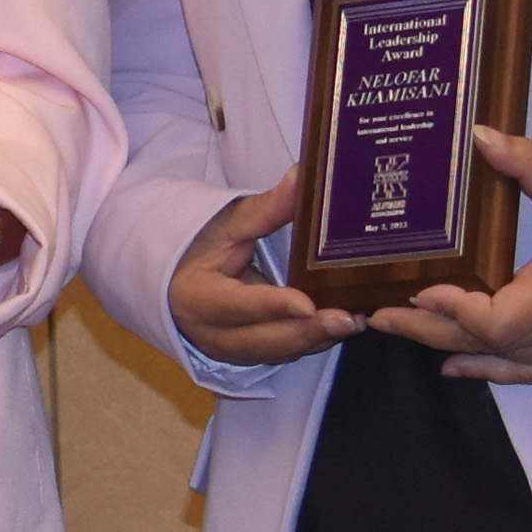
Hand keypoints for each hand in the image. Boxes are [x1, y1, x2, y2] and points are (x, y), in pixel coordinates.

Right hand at [167, 165, 360, 366]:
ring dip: (316, 340)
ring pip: (276, 352)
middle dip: (306, 331)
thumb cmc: (201, 245)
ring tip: (355, 321)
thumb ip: (269, 208)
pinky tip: (341, 328)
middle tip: (348, 318)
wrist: (177, 277)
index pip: (236, 305)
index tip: (306, 304)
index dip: (272, 306)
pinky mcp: (246, 356)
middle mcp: (209, 332)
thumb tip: (304, 174)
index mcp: (196, 296)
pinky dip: (311, 342)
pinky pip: (282, 354)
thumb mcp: (230, 223)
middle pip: (261, 339)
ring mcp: (227, 350)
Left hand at [375, 127, 531, 384]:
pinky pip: (527, 375)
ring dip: (448, 344)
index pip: (500, 321)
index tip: (421, 288)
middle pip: (485, 341)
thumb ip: (530, 164)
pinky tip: (451, 366)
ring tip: (399, 327)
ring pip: (499, 358)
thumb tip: (480, 136)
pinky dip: (488, 371)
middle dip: (428, 327)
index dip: (458, 311)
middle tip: (377, 313)